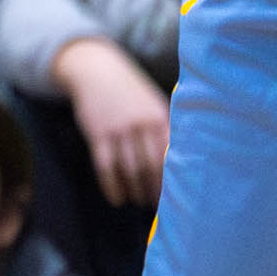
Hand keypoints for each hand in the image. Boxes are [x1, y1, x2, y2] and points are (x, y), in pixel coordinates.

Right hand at [53, 39, 172, 207]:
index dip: (171, 178)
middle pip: (150, 166)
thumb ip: (164, 128)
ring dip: (135, 191)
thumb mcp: (153, 103)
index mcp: (159, 116)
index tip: (175, 195)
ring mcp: (118, 129)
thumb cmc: (131, 92)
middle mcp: (140, 123)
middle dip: (154, 190)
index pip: (169, 155)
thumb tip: (179, 161)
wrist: (98, 70)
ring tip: (138, 201)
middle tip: (156, 205)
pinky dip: (112, 186)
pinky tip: (117, 199)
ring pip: (129, 170)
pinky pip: (105, 167)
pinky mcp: (97, 134)